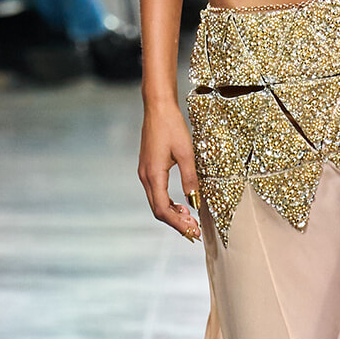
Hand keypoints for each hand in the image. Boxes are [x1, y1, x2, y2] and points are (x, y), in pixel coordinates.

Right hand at [138, 97, 201, 240]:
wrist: (157, 108)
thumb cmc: (171, 126)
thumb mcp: (186, 153)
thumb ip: (190, 178)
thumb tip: (195, 200)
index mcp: (153, 175)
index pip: (163, 210)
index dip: (178, 224)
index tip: (193, 231)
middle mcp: (145, 176)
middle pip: (158, 210)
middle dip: (176, 223)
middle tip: (194, 230)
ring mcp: (144, 172)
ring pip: (156, 202)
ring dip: (173, 213)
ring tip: (190, 219)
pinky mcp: (148, 168)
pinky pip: (156, 192)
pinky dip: (168, 202)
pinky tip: (181, 204)